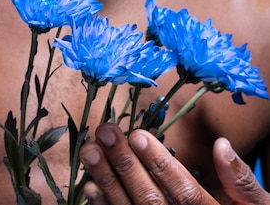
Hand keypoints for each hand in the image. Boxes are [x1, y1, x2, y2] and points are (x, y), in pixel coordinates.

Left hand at [79, 122, 269, 204]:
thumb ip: (241, 183)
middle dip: (125, 164)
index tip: (138, 135)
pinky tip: (90, 186)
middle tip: (106, 132)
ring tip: (90, 151)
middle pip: (151, 200)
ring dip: (108, 181)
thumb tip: (222, 145)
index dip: (160, 164)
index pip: (184, 193)